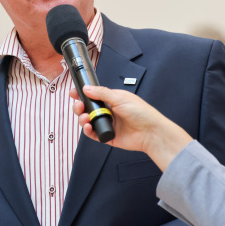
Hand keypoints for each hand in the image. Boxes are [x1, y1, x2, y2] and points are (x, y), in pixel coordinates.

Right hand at [70, 85, 190, 170]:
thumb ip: (102, 93)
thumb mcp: (120, 98)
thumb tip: (86, 88)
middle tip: (78, 106)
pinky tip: (88, 126)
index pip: (93, 96)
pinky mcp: (108, 136)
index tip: (73, 93)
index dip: (82, 95)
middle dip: (80, 107)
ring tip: (85, 118)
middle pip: (88, 109)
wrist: (151, 132)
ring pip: (88, 121)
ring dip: (83, 118)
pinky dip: (88, 130)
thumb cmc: (141, 113)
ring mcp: (108, 124)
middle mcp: (109, 111)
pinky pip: (93, 134)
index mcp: (112, 100)